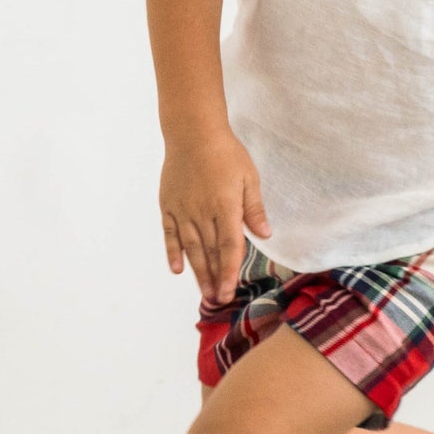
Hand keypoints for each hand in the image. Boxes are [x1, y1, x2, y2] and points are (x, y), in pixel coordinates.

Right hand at [159, 128, 270, 304]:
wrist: (192, 132)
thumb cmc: (226, 153)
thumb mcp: (249, 178)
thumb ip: (254, 208)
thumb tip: (265, 235)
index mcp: (225, 207)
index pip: (229, 247)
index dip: (229, 271)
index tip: (230, 291)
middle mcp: (202, 213)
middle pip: (209, 253)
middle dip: (215, 279)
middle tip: (218, 300)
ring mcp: (182, 210)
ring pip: (191, 248)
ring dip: (197, 272)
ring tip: (204, 292)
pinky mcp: (168, 205)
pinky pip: (170, 234)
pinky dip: (173, 252)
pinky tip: (177, 269)